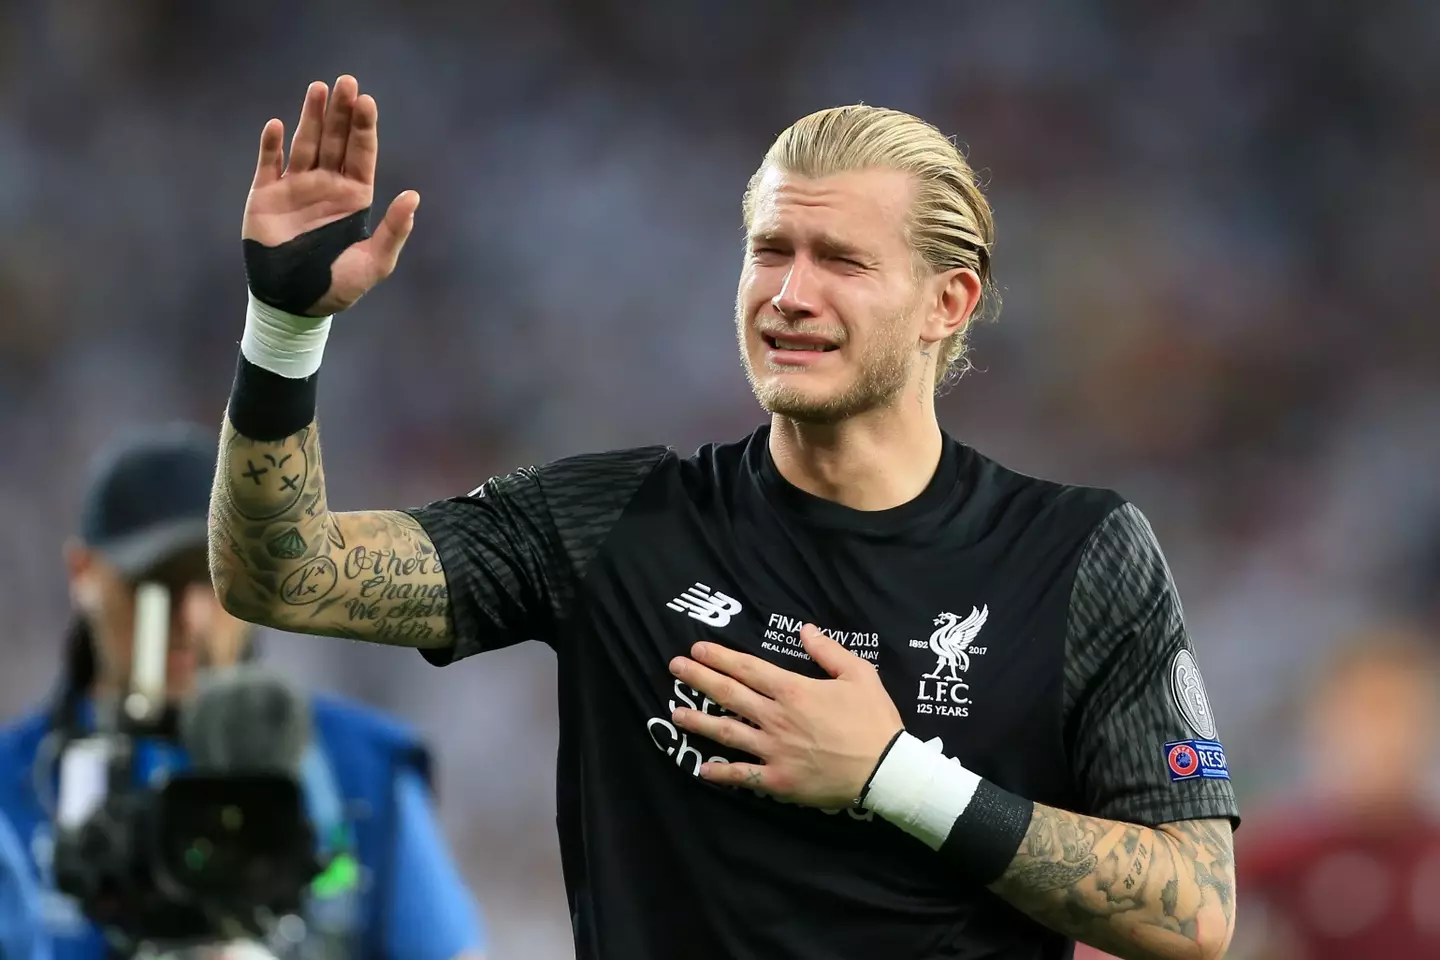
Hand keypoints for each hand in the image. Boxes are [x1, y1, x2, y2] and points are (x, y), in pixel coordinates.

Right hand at [243, 76, 419, 315]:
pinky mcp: (266, 195)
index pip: (362, 154)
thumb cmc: (338, 286)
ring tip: (318, 88)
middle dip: (341, 112)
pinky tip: (277, 125)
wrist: (294, 302)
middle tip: (346, 82)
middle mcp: (327, 185)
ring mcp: (296, 187)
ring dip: (311, 116)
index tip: (367, 102)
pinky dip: (271, 145)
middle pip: (335, 140)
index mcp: (355, 197)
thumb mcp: (374, 263)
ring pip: (305, 143)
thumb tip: (413, 197)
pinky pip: (268, 163)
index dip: (364, 128)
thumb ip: (393, 230)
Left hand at [668, 624, 903, 807]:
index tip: (697, 649)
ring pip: (727, 733)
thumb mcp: (859, 674)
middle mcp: (776, 718)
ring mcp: (773, 750)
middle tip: (675, 668)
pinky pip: (743, 776)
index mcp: (793, 690)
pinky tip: (701, 769)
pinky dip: (720, 773)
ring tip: (675, 712)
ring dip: (699, 722)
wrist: (886, 769)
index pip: (747, 669)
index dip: (720, 657)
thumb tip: (805, 629)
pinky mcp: (778, 780)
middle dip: (699, 678)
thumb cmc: (874, 720)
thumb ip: (828, 651)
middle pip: (729, 694)